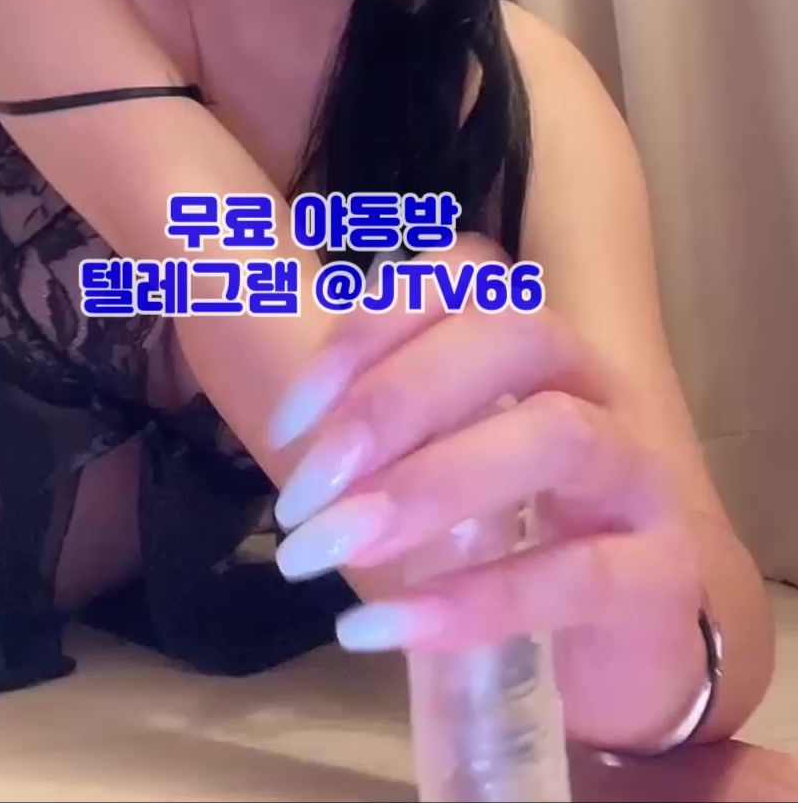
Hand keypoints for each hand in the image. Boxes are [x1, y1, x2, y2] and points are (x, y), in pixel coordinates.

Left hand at [265, 235, 708, 750]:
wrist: (626, 657)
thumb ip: (375, 432)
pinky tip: (384, 627)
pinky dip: (472, 601)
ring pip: (555, 433)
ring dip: (431, 485)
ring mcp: (639, 474)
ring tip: (334, 547)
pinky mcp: (663, 574)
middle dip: (394, 400)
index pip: (463, 277)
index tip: (291, 419)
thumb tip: (270, 412)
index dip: (371, 326)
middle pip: (511, 334)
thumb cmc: (515, 538)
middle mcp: (593, 386)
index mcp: (533, 345)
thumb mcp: (437, 468)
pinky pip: (577, 573)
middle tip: (304, 489)